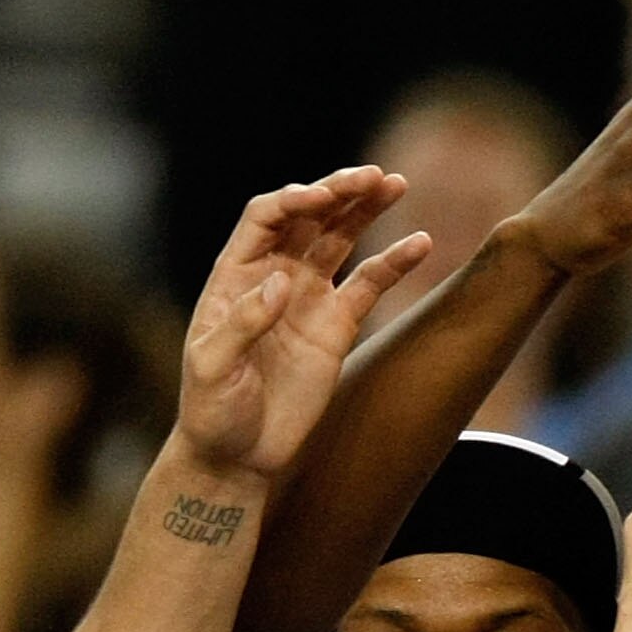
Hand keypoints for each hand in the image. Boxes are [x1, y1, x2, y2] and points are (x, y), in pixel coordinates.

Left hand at [178, 168, 431, 484]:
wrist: (238, 454)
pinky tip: (421, 243)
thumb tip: (279, 283)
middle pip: (309, 216)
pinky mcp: (337, 326)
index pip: (267, 218)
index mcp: (236, 274)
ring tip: (396, 184)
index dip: (294, 201)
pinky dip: (395, 263)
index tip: (322, 199)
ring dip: (366, 209)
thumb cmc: (211, 411)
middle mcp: (274, 274)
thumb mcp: (211, 369)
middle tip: (373, 176)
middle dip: (338, 191)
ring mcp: (309, 297)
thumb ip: (240, 325)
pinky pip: (369, 284)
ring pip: (341, 238)